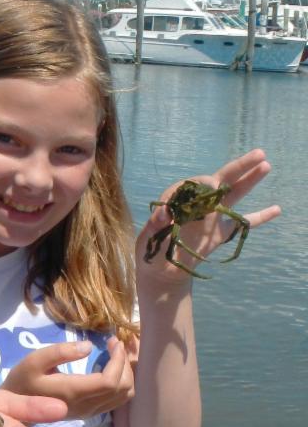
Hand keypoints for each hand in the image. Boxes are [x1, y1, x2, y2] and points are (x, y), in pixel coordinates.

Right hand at [1, 338, 133, 418]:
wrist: (17, 407)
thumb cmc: (24, 379)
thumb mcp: (34, 360)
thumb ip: (60, 352)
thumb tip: (89, 346)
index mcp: (73, 392)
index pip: (110, 381)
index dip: (119, 360)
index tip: (113, 341)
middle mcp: (86, 406)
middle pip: (122, 388)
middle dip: (126, 363)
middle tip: (117, 343)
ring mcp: (89, 412)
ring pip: (124, 396)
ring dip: (127, 373)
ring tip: (118, 353)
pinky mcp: (90, 412)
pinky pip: (117, 400)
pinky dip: (122, 382)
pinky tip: (112, 367)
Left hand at [137, 149, 280, 282]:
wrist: (161, 273)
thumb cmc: (150, 253)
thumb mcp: (149, 239)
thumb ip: (156, 226)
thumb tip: (163, 214)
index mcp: (178, 200)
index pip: (194, 185)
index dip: (203, 184)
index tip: (211, 185)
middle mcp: (197, 205)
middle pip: (221, 181)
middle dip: (239, 167)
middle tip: (259, 153)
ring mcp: (211, 218)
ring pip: (234, 195)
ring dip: (250, 181)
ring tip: (266, 165)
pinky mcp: (220, 234)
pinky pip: (243, 224)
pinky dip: (260, 218)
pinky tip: (277, 209)